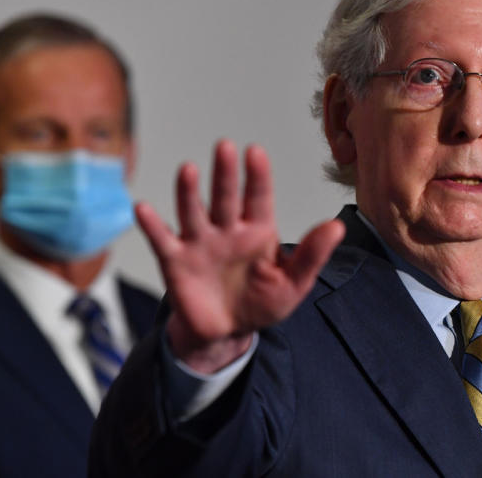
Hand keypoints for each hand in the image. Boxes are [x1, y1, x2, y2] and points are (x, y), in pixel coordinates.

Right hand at [136, 140, 344, 372]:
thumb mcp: (293, 283)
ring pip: (193, 211)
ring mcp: (200, 242)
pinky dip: (152, 225)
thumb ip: (312, 255)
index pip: (258, 198)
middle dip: (225, 174)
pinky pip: (162, 240)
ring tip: (189, 170)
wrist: (226, 333)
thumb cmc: (262, 303)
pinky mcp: (175, 261)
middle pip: (225, 197)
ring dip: (189, 192)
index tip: (255, 152)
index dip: (257, 176)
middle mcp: (227, 229)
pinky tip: (143, 209)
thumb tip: (338, 226)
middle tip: (225, 146)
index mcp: (258, 231)